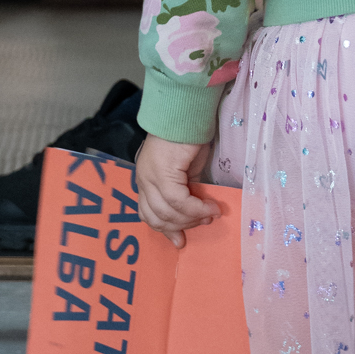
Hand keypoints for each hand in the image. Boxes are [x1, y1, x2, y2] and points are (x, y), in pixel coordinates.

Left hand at [135, 134, 219, 248]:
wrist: (186, 113)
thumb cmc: (187, 138)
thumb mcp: (183, 172)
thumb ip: (183, 191)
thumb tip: (194, 214)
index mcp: (144, 180)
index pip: (147, 214)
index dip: (164, 229)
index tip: (180, 240)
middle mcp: (143, 179)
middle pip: (158, 217)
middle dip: (183, 225)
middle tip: (204, 222)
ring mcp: (150, 176)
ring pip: (169, 212)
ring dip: (193, 218)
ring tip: (211, 214)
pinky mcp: (162, 172)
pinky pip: (179, 200)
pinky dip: (197, 208)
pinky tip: (211, 207)